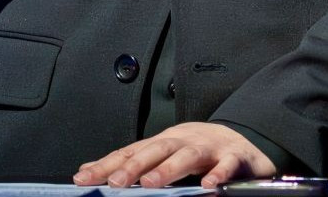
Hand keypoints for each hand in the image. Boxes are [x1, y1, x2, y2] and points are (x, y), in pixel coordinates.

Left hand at [74, 121, 275, 188]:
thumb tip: (87, 170)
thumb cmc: (198, 150)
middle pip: (156, 149)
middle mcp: (183, 141)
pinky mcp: (234, 158)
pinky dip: (218, 173)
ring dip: (169, 168)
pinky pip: (226, 165)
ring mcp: (209, 148)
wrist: (243, 142)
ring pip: (188, 155)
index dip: (106, 164)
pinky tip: (209, 186)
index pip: (130, 152)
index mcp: (163, 142)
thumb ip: (130, 162)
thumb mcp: (163, 153)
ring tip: (152, 183)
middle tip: (115, 182)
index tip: (83, 178)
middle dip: (134, 166)